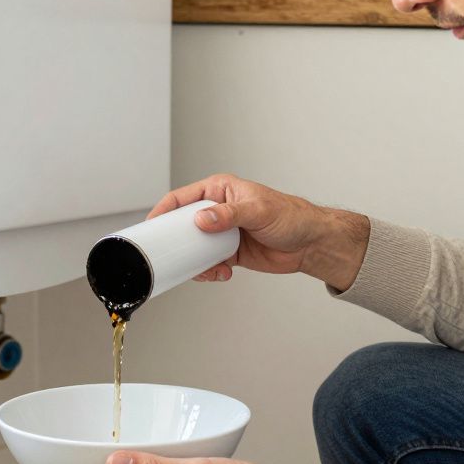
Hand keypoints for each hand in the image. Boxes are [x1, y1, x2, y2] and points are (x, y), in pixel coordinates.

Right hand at [148, 174, 368, 290]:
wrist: (311, 243)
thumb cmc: (291, 217)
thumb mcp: (258, 211)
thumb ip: (228, 215)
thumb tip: (202, 219)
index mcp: (220, 190)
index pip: (182, 198)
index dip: (164, 211)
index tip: (152, 225)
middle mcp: (218, 210)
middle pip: (184, 225)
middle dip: (179, 242)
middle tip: (174, 254)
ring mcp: (223, 232)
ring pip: (194, 248)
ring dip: (195, 261)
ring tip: (208, 269)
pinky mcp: (229, 252)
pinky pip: (209, 262)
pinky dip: (210, 271)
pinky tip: (223, 273)